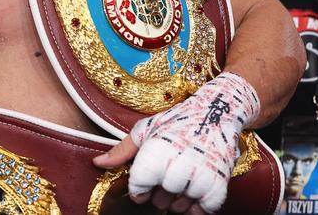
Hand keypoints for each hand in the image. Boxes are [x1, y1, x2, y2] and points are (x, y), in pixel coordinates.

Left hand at [93, 73, 259, 213]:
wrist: (215, 112)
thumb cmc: (176, 121)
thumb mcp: (146, 130)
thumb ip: (122, 150)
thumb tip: (97, 164)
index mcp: (157, 149)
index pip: (138, 186)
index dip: (138, 188)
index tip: (143, 180)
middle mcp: (178, 163)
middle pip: (159, 199)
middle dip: (159, 192)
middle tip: (166, 172)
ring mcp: (201, 176)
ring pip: (179, 208)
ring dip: (177, 200)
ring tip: (180, 178)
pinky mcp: (219, 185)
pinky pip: (202, 211)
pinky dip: (196, 206)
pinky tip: (194, 189)